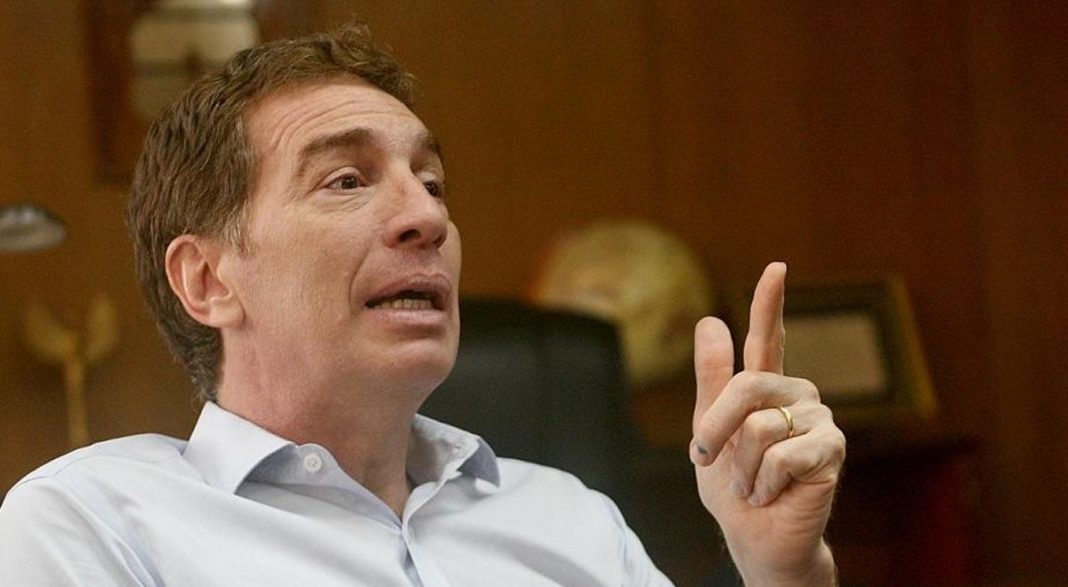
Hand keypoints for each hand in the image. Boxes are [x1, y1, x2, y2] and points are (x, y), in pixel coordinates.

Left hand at [690, 263, 844, 585]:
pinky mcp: (832, 450)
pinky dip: (765, 483)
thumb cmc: (732, 486)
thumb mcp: (709, 430)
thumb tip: (710, 320)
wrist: (754, 536)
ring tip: (756, 484)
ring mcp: (819, 420)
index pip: (768, 337)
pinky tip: (775, 494)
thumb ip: (712, 380)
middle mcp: (797, 395)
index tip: (776, 267)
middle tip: (712, 460)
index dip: (769, 302)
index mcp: (766, 388)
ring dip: (743, 468)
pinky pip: (782, 456)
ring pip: (759, 427)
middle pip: (745, 387)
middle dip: (716, 430)